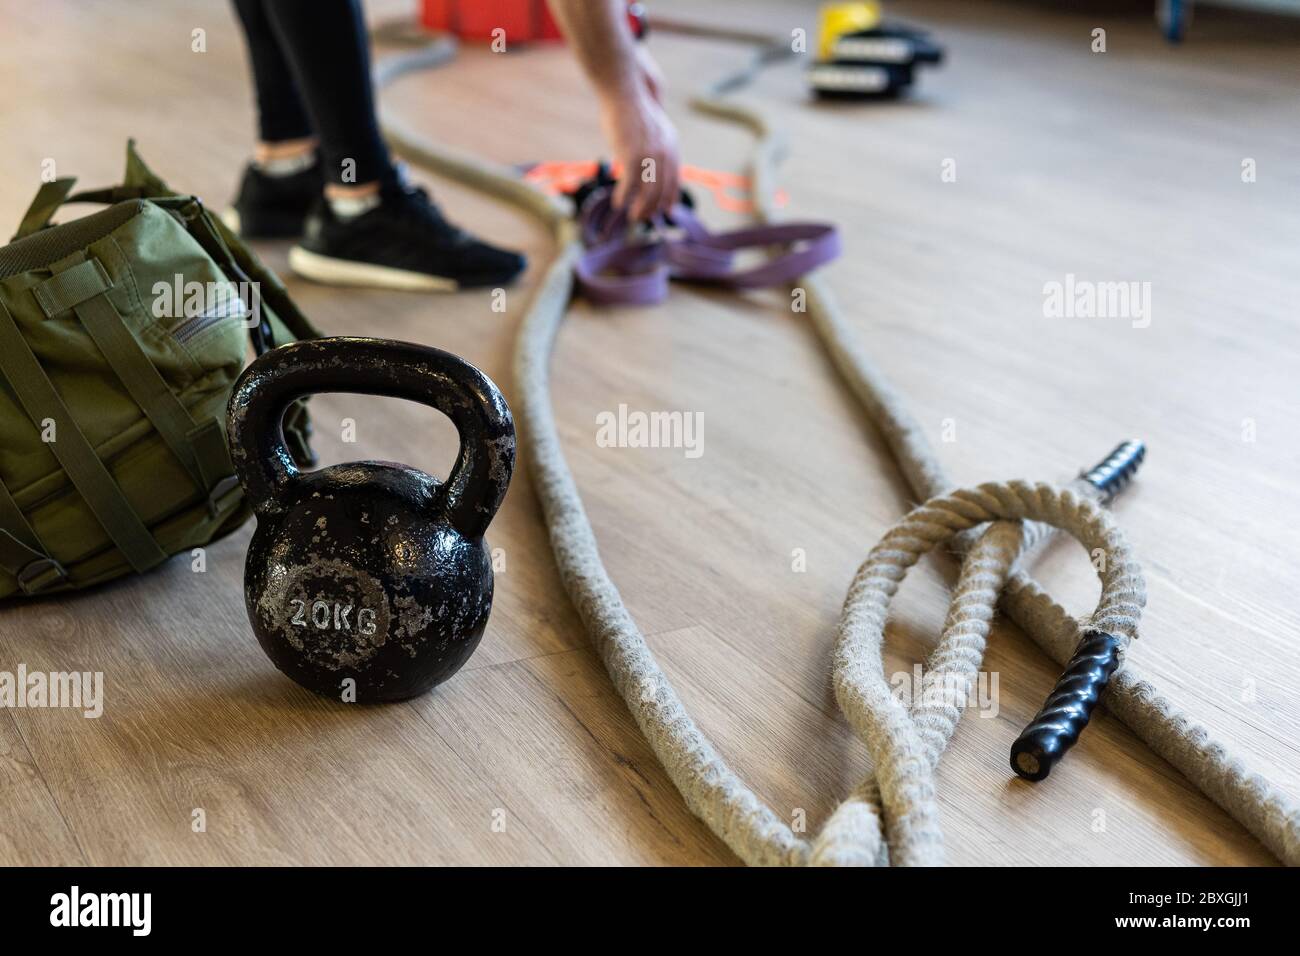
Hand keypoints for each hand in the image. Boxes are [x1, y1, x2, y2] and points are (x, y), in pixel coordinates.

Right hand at [599, 83, 680, 221]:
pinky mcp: (632, 156)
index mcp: (672, 145)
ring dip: (641, 208)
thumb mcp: (652, 126)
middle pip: (663, 190)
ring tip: (633, 216)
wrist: (624, 88)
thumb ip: (655, 143)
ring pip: (648, 193)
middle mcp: (665, 152)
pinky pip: (630, 185)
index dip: (669, 198)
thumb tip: (649, 162)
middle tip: (642, 217)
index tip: (663, 210)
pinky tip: (618, 203)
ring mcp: (650, 155)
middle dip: (653, 208)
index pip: (675, 179)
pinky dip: (624, 197)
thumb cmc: (632, 105)